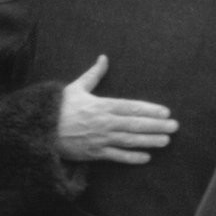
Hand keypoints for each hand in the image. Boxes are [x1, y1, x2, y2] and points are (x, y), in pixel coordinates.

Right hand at [57, 55, 176, 163]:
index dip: (149, 110)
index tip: (165, 111)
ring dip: (149, 141)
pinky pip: (116, 157)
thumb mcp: (76, 87)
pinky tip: (146, 158)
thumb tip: (104, 57)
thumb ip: (93, 74)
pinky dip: (131, 158)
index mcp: (101, 105)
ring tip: (166, 141)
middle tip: (174, 126)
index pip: (131, 107)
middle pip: (135, 124)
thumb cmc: (60, 107)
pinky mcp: (94, 154)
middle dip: (156, 125)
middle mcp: (104, 123)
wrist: (40, 129)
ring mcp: (100, 139)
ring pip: (129, 141)